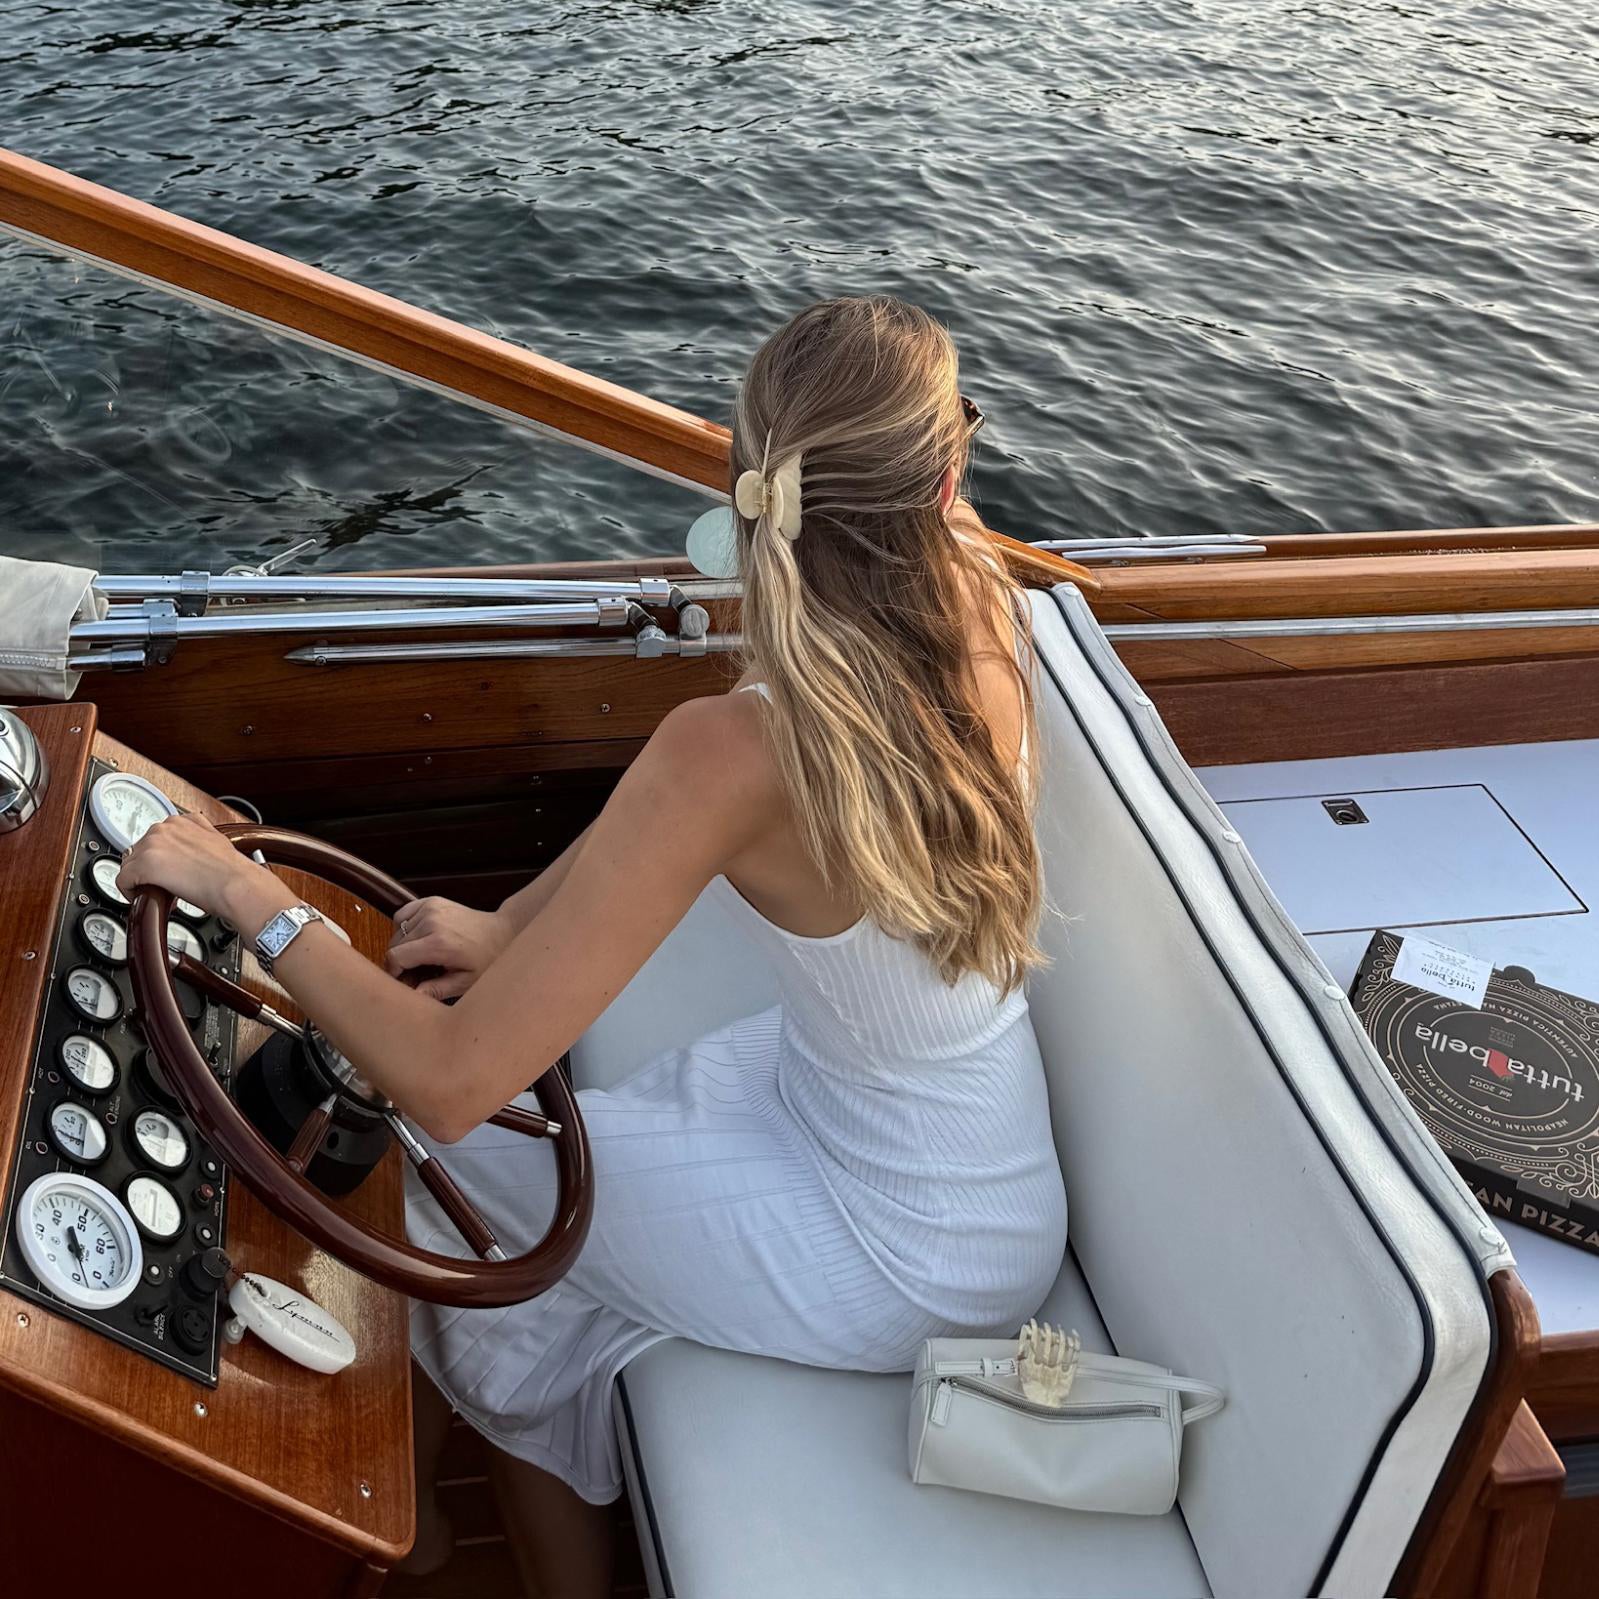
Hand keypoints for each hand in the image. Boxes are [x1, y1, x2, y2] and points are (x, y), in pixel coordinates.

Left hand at [117, 812, 286, 927]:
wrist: (235, 885)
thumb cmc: (232, 871)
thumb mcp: (216, 842)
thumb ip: (198, 839)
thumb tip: (190, 853)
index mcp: (183, 821)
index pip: (157, 838)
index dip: (161, 858)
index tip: (169, 870)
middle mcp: (165, 828)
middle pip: (140, 850)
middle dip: (149, 869)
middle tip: (166, 884)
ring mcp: (152, 845)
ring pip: (129, 865)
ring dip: (141, 880)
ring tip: (161, 892)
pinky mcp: (144, 865)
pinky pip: (123, 880)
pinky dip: (131, 892)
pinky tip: (148, 898)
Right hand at [385, 896, 513, 1000]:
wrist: (503, 932)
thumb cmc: (487, 959)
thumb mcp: (465, 982)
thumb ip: (436, 990)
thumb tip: (413, 996)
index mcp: (439, 944)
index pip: (395, 957)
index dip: (393, 972)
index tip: (401, 980)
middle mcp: (432, 922)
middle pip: (394, 944)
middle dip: (398, 961)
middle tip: (413, 973)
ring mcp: (431, 908)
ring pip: (397, 930)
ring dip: (401, 945)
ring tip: (418, 955)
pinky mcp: (432, 901)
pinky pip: (404, 914)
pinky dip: (404, 926)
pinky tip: (416, 937)